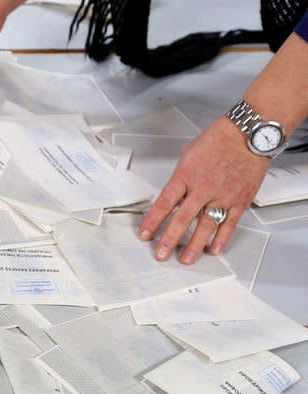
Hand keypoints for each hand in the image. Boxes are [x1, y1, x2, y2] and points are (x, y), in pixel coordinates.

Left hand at [137, 116, 269, 263]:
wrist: (249, 133)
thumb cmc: (218, 141)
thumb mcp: (188, 156)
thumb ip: (179, 180)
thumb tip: (170, 199)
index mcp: (186, 175)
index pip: (164, 203)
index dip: (153, 221)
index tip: (145, 235)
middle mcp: (204, 188)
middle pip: (182, 219)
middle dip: (169, 239)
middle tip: (161, 254)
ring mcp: (223, 195)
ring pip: (206, 225)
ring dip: (194, 245)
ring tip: (186, 259)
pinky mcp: (240, 200)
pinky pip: (229, 223)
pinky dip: (221, 238)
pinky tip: (214, 249)